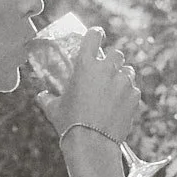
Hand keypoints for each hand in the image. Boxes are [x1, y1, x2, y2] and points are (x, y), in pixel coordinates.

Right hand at [38, 24, 141, 149]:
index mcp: (85, 65)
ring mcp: (123, 82)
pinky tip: (119, 105)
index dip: (96, 33)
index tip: (98, 35)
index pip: (94, 36)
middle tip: (106, 70)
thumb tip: (41, 95)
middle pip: (116, 53)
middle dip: (112, 60)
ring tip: (114, 89)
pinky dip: (128, 94)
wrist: (92, 143)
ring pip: (128, 71)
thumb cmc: (70, 124)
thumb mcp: (54, 109)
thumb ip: (47, 98)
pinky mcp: (134, 96)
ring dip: (122, 76)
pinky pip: (134, 89)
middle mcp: (107, 69)